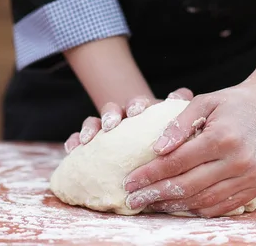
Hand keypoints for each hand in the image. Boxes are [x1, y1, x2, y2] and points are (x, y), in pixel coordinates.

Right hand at [63, 88, 193, 152]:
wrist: (148, 159)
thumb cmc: (166, 144)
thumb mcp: (175, 132)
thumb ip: (181, 117)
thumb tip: (182, 95)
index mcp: (146, 115)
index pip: (142, 104)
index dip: (139, 106)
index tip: (138, 113)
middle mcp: (124, 118)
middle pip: (116, 109)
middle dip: (113, 114)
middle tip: (113, 125)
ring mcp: (108, 129)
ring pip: (96, 120)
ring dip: (92, 126)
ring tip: (89, 138)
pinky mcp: (93, 142)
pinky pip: (79, 139)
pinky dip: (75, 141)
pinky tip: (73, 148)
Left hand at [122, 77, 255, 216]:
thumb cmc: (231, 102)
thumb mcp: (203, 102)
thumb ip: (178, 124)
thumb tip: (156, 149)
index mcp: (222, 137)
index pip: (177, 162)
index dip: (150, 175)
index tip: (129, 182)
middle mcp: (239, 160)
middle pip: (188, 186)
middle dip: (156, 194)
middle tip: (134, 200)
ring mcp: (251, 176)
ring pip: (205, 200)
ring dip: (175, 206)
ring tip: (152, 204)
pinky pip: (223, 206)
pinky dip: (199, 208)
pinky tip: (180, 205)